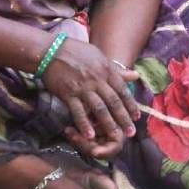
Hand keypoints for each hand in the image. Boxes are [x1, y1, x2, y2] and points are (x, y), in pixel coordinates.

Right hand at [41, 40, 140, 157]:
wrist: (51, 51)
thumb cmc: (76, 52)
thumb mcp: (100, 57)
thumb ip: (117, 70)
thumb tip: (136, 75)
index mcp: (106, 70)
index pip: (122, 90)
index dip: (131, 105)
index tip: (137, 117)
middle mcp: (97, 80)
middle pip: (114, 102)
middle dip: (124, 118)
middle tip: (131, 133)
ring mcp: (83, 87)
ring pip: (99, 108)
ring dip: (108, 124)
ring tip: (115, 137)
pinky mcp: (68, 94)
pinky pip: (78, 111)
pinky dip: (84, 124)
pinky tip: (89, 135)